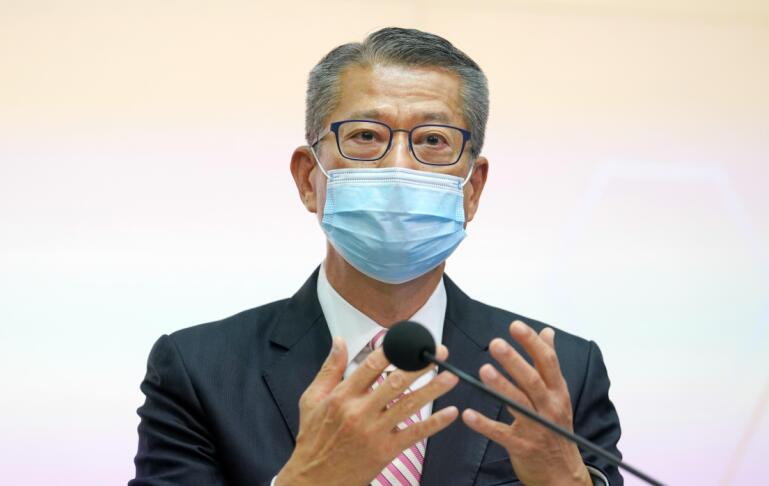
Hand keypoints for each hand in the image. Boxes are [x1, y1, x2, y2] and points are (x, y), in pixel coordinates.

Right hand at [275, 336, 459, 485]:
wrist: (316, 477)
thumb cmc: (315, 437)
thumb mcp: (313, 398)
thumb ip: (330, 368)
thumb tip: (339, 340)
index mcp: (343, 396)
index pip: (372, 365)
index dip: (393, 350)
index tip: (410, 340)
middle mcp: (360, 411)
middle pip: (396, 382)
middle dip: (420, 365)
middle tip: (439, 352)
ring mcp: (374, 432)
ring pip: (409, 405)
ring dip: (433, 390)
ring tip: (451, 377)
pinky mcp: (385, 451)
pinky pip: (414, 434)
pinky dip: (434, 423)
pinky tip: (450, 413)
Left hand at [462, 321, 590, 485]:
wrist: (562, 472)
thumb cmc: (556, 427)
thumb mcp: (558, 394)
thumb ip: (549, 363)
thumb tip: (547, 332)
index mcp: (557, 391)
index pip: (548, 362)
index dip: (532, 343)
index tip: (515, 326)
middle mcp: (549, 407)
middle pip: (532, 381)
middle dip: (514, 361)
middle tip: (495, 343)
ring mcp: (536, 428)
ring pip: (519, 404)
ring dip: (501, 386)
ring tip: (484, 370)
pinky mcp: (522, 446)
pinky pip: (501, 434)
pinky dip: (484, 424)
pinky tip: (468, 415)